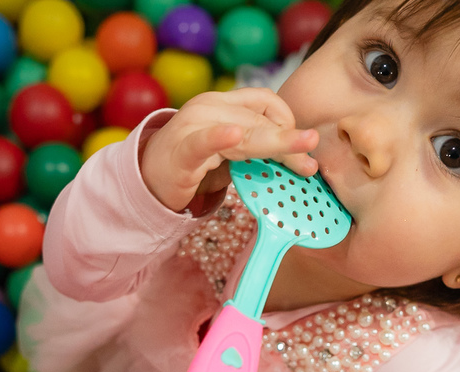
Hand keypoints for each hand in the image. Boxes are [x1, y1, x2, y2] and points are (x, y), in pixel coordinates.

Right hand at [141, 88, 318, 212]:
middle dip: (289, 141)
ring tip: (300, 150)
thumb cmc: (192, 166)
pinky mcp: (182, 151)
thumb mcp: (231, 153)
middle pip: (260, 120)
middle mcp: (209, 108)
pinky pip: (203, 142)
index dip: (289, 122)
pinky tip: (233, 136)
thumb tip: (300, 156)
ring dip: (275, 143)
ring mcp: (193, 127)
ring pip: (243, 133)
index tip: (304, 149)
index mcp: (222, 103)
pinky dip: (219, 138)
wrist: (147, 180)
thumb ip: (258, 147)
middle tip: (312, 154)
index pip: (265, 102)